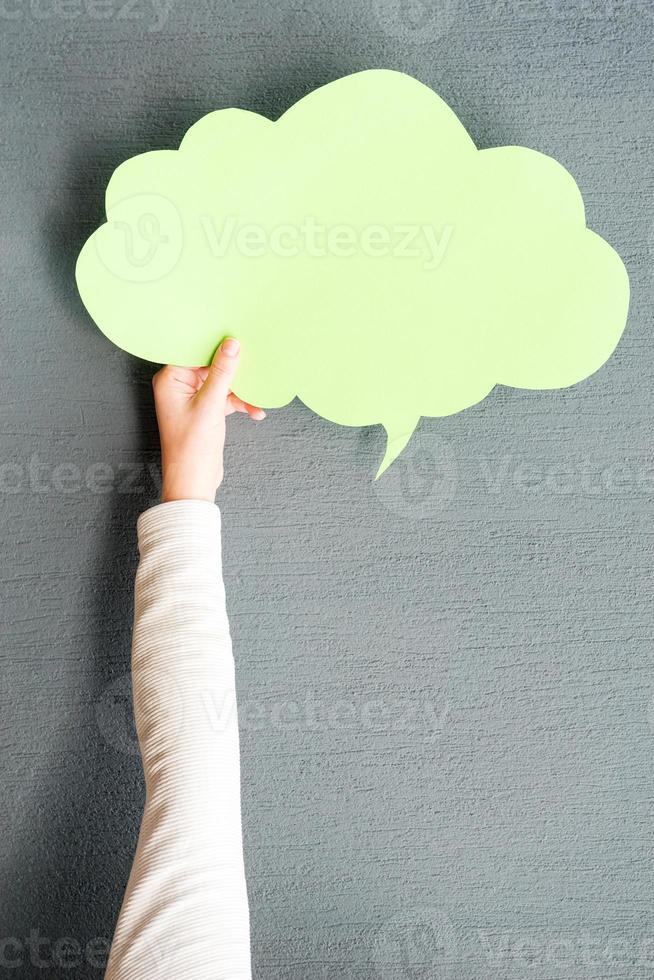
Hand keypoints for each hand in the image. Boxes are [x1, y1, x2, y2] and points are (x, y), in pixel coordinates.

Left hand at [152, 338, 264, 502]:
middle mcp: (179, 385)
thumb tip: (232, 344)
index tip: (236, 337)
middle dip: (234, 369)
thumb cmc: (191, 446)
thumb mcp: (211, 405)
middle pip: (210, 365)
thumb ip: (222, 372)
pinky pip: (226, 398)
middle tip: (254, 363)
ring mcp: (193, 398)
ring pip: (222, 382)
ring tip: (258, 396)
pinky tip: (255, 411)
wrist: (194, 481)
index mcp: (170, 379)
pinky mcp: (206, 410)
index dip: (215, 344)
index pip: (194, 351)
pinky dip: (240, 403)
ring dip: (241, 390)